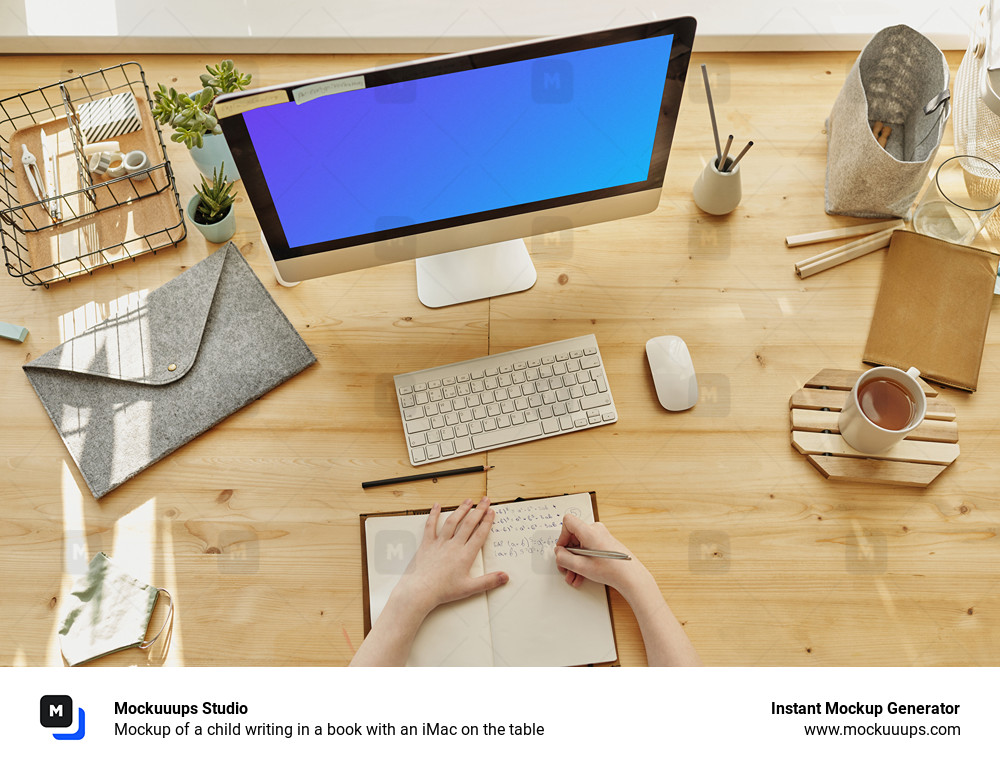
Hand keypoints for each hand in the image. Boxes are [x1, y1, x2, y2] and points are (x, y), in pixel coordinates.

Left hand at [393, 497, 508, 616]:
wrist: (421, 590)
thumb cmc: (443, 590)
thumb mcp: (469, 588)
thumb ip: (488, 581)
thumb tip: (504, 577)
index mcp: (465, 555)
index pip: (479, 534)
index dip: (487, 521)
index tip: (491, 512)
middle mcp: (454, 545)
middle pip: (468, 524)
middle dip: (478, 510)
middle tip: (485, 500)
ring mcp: (440, 542)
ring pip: (452, 522)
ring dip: (461, 510)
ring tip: (468, 501)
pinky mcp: (427, 543)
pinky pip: (430, 526)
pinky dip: (433, 515)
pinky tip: (437, 506)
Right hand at [554, 514, 649, 598]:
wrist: (630, 576)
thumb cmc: (612, 570)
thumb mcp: (581, 566)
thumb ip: (564, 558)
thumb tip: (558, 553)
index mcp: (589, 531)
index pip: (568, 522)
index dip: (562, 536)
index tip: (562, 550)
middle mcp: (595, 530)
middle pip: (573, 536)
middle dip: (568, 554)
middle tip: (565, 567)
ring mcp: (601, 536)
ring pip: (580, 546)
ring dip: (574, 561)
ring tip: (573, 576)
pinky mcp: (604, 543)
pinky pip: (588, 549)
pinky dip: (583, 560)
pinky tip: (581, 575)